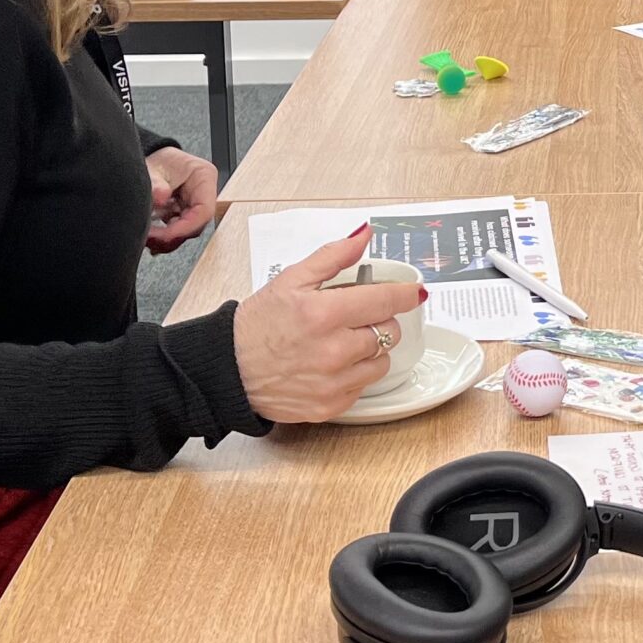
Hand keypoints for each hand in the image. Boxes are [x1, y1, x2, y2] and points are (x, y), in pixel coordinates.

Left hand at [144, 146, 216, 254]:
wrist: (150, 158)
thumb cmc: (158, 160)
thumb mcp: (153, 168)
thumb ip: (155, 183)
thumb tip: (160, 197)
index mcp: (204, 176)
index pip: (204, 210)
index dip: (185, 227)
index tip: (165, 235)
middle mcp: (203, 192)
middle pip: (196, 224)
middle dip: (173, 235)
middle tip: (150, 238)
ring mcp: (194, 204)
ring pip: (187, 230)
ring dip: (168, 239)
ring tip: (148, 238)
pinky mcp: (184, 212)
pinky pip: (179, 229)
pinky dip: (165, 236)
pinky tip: (152, 238)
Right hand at [231, 226, 426, 422]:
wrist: (228, 371)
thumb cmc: (256, 326)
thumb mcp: (291, 280)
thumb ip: (332, 257)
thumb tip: (364, 235)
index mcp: (323, 314)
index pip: (385, 301)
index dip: (404, 294)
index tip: (414, 292)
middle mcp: (332, 351)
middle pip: (388, 331)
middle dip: (377, 320)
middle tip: (353, 317)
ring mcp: (333, 382)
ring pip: (381, 361)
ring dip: (369, 349)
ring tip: (341, 342)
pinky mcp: (330, 406)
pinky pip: (363, 386)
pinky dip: (354, 374)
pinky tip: (331, 365)